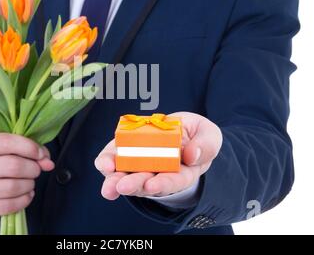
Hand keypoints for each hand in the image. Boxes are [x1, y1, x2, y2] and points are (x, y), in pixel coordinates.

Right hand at [0, 133, 54, 217]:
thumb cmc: (0, 161)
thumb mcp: (11, 149)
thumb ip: (32, 150)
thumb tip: (49, 164)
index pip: (8, 143)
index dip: (30, 148)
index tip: (41, 154)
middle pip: (14, 166)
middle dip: (33, 168)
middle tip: (35, 170)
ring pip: (13, 187)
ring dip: (29, 184)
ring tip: (29, 182)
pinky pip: (11, 205)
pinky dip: (25, 199)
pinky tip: (26, 193)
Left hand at [95, 112, 222, 199]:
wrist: (183, 127)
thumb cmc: (197, 136)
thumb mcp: (209, 136)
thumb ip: (206, 146)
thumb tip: (192, 155)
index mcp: (182, 173)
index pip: (173, 181)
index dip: (163, 184)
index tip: (153, 185)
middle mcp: (158, 173)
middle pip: (145, 183)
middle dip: (134, 185)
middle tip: (122, 187)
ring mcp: (141, 163)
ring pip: (126, 175)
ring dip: (115, 180)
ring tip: (109, 185)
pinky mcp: (126, 151)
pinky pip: (115, 158)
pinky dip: (107, 161)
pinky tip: (104, 163)